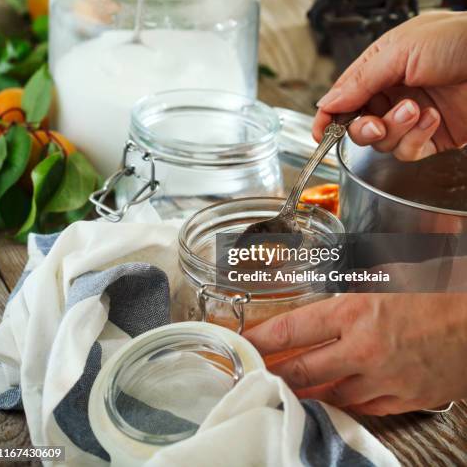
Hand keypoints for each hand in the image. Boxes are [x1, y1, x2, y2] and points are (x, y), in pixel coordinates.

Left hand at [244, 294, 466, 414]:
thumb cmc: (437, 288)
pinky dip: (345, 401)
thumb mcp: (387, 275)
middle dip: (274, 374)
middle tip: (255, 376)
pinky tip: (334, 396)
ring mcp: (384, 378)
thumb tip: (329, 295)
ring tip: (289, 388)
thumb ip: (352, 288)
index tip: (245, 345)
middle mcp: (364, 348)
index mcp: (355, 310)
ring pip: (331, 394)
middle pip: (304, 370)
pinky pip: (364, 406)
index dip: (263, 340)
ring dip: (307, 391)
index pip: (294, 329)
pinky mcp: (405, 397)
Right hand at [314, 12, 466, 159]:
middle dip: (362, 128)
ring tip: (416, 109)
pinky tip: (433, 118)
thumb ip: (359, 80)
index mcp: (380, 67)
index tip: (319, 134)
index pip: (344, 97)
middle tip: (373, 124)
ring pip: (381, 142)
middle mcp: (393, 93)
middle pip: (358, 125)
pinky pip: (408, 151)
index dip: (328, 117)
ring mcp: (412, 117)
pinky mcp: (432, 138)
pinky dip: (416, 138)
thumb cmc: (459, 40)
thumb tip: (325, 103)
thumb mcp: (400, 50)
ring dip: (394, 129)